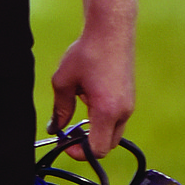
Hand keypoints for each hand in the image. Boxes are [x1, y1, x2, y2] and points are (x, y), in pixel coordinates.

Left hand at [48, 20, 134, 157]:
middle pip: (106, 146)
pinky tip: (89, 102)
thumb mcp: (63, 81)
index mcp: (106, 110)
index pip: (97, 149)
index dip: (79, 153)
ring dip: (95, 131)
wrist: (111, 31)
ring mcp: (129, 105)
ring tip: (78, 112)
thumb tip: (54, 128)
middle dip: (87, 145)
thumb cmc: (87, 53)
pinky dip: (103, 121)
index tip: (65, 144)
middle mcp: (123, 112)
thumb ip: (59, 109)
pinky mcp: (130, 98)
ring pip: (113, 134)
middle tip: (69, 134)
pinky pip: (117, 120)